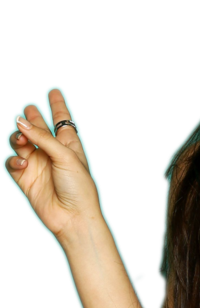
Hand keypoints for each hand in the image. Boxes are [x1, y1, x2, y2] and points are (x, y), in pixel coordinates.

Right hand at [5, 88, 101, 240]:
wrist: (72, 217)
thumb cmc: (77, 187)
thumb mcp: (65, 156)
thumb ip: (42, 137)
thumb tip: (19, 121)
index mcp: (68, 145)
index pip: (62, 120)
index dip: (57, 105)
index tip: (54, 90)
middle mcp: (51, 152)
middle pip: (37, 128)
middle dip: (32, 118)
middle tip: (28, 111)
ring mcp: (37, 164)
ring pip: (20, 141)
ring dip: (18, 137)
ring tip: (22, 139)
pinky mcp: (25, 178)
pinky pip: (12, 162)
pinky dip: (14, 159)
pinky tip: (23, 162)